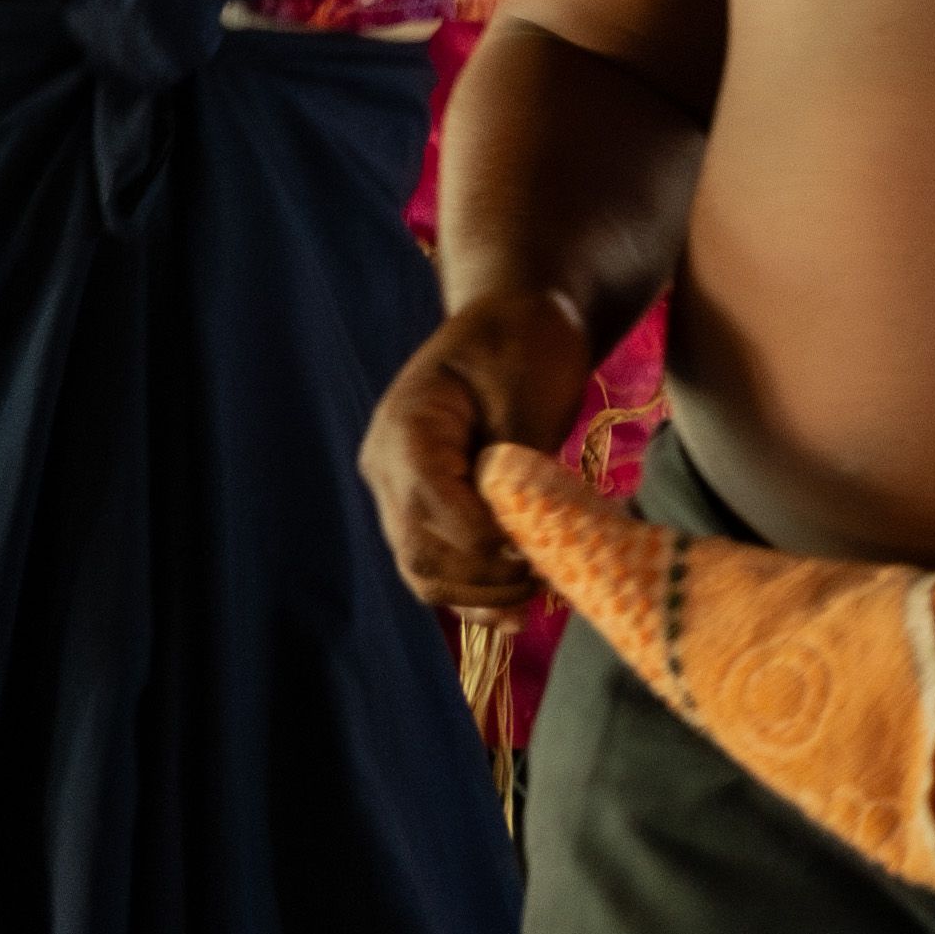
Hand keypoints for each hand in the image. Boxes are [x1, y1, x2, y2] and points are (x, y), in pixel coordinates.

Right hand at [363, 286, 602, 611]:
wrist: (518, 321)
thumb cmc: (526, 344)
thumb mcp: (527, 393)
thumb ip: (516, 463)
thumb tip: (520, 532)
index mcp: (407, 428)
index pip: (430, 504)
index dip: (482, 540)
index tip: (535, 552)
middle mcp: (390, 466)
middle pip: (418, 550)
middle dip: (482, 577)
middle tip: (544, 580)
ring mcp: (402, 490)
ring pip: (423, 569)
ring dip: (478, 595)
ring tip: (534, 596)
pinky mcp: (427, 507)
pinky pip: (437, 563)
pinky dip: (473, 593)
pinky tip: (512, 613)